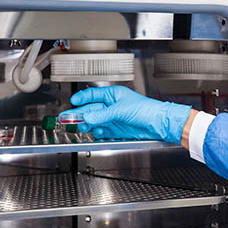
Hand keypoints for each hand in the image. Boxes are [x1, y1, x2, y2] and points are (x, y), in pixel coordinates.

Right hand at [61, 86, 190, 143]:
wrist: (158, 124)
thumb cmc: (146, 110)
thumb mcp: (121, 110)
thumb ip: (102, 115)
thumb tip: (87, 117)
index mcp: (113, 95)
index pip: (93, 95)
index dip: (82, 99)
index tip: (73, 102)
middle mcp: (112, 106)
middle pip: (91, 109)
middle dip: (81, 114)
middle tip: (69, 119)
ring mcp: (114, 118)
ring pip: (95, 121)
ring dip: (88, 125)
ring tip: (84, 127)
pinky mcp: (117, 129)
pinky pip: (102, 131)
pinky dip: (98, 132)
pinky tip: (98, 132)